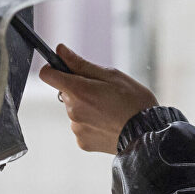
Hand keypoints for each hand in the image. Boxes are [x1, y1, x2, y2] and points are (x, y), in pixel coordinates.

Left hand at [38, 44, 157, 153]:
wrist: (147, 134)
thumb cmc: (133, 101)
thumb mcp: (111, 75)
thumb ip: (81, 64)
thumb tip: (60, 50)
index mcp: (79, 91)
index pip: (47, 75)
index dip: (53, 68)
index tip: (63, 67)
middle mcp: (72, 111)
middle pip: (65, 92)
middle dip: (79, 88)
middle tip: (103, 91)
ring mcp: (76, 128)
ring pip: (74, 110)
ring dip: (85, 106)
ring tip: (109, 109)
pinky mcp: (82, 142)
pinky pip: (81, 126)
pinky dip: (91, 123)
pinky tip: (108, 123)